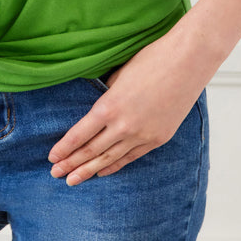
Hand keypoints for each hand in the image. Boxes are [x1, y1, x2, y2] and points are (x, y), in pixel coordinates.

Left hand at [47, 27, 213, 185]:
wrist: (188, 61)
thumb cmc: (152, 59)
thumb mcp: (119, 75)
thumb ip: (107, 96)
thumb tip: (98, 110)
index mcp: (109, 106)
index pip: (80, 134)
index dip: (64, 148)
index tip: (52, 158)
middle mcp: (124, 126)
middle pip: (91, 151)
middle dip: (72, 164)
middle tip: (56, 174)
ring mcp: (143, 135)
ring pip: (110, 159)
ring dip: (89, 170)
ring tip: (73, 181)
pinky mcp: (158, 138)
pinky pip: (131, 157)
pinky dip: (115, 166)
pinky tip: (102, 172)